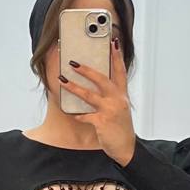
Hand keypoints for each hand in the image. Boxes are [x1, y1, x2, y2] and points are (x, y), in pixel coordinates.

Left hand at [62, 39, 136, 166]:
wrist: (126, 148)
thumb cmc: (121, 129)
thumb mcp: (120, 109)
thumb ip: (111, 97)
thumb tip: (95, 87)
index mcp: (122, 95)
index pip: (120, 71)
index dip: (117, 56)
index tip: (113, 42)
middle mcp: (118, 100)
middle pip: (101, 79)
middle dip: (86, 70)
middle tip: (74, 62)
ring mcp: (110, 110)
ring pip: (89, 95)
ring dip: (74, 87)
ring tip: (63, 80)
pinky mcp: (102, 122)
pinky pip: (86, 115)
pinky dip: (78, 114)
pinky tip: (72, 113)